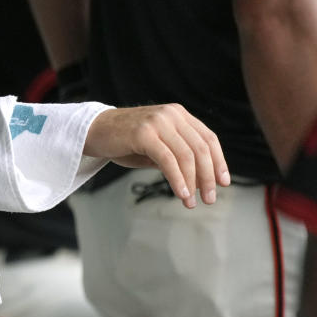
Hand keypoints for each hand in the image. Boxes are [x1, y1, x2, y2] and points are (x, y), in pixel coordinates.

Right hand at [84, 104, 229, 207]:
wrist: (92, 131)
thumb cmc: (124, 141)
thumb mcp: (156, 146)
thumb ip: (177, 156)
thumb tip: (202, 180)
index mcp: (178, 115)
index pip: (208, 139)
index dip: (219, 162)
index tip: (223, 183)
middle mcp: (171, 114)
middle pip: (201, 148)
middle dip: (208, 177)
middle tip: (210, 199)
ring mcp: (158, 122)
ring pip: (187, 155)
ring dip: (193, 182)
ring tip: (192, 202)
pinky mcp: (144, 133)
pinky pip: (168, 160)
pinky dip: (177, 179)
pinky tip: (181, 193)